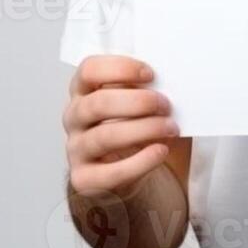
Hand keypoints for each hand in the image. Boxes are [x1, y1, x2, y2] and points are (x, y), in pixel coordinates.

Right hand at [63, 55, 179, 198]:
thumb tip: (172, 82)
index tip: (150, 74)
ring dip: (143, 130)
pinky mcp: (84, 179)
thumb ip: (148, 90)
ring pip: (104, 136)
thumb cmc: (140, 129)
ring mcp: (76, 149)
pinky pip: (110, 173)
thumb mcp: (142, 104)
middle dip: (138, 102)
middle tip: (165, 105)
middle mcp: (75, 117)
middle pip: (97, 103)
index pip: (89, 70)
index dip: (119, 68)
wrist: (137, 172)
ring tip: (170, 129)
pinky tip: (160, 152)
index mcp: (85, 90)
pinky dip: (140, 162)